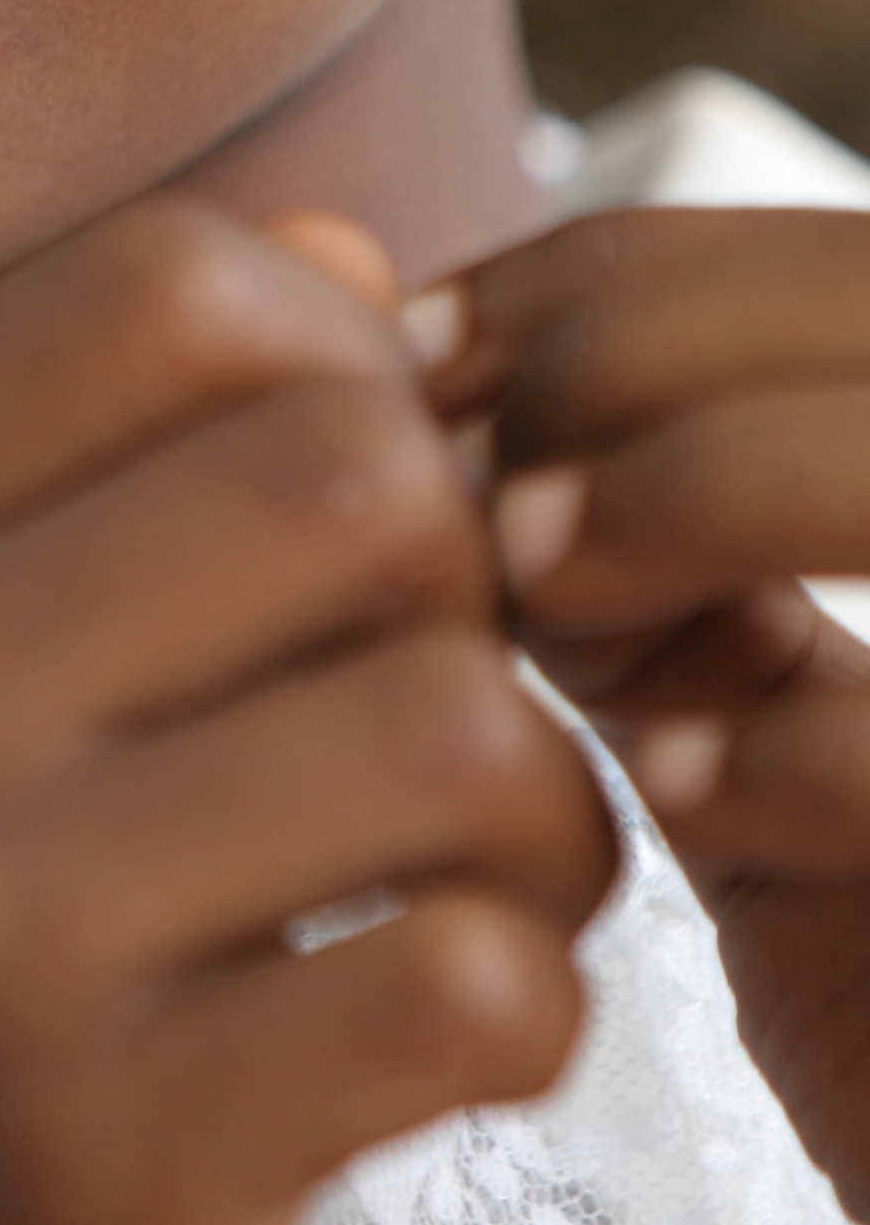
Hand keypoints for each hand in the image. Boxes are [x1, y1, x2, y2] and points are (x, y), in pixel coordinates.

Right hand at [0, 196, 613, 1224]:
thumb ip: (93, 450)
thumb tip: (350, 258)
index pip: (163, 284)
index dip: (336, 354)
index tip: (347, 503)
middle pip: (345, 472)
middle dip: (466, 585)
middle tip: (426, 702)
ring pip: (450, 722)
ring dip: (540, 808)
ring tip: (474, 871)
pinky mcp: (106, 1176)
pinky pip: (482, 984)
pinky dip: (535, 998)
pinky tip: (446, 1027)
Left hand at [421, 207, 869, 1217]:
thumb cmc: (866, 962)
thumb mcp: (739, 711)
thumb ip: (633, 543)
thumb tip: (401, 361)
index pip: (826, 263)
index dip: (611, 275)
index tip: (411, 340)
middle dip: (638, 354)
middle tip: (460, 474)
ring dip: (705, 491)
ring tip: (533, 592)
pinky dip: (803, 749)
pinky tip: (667, 789)